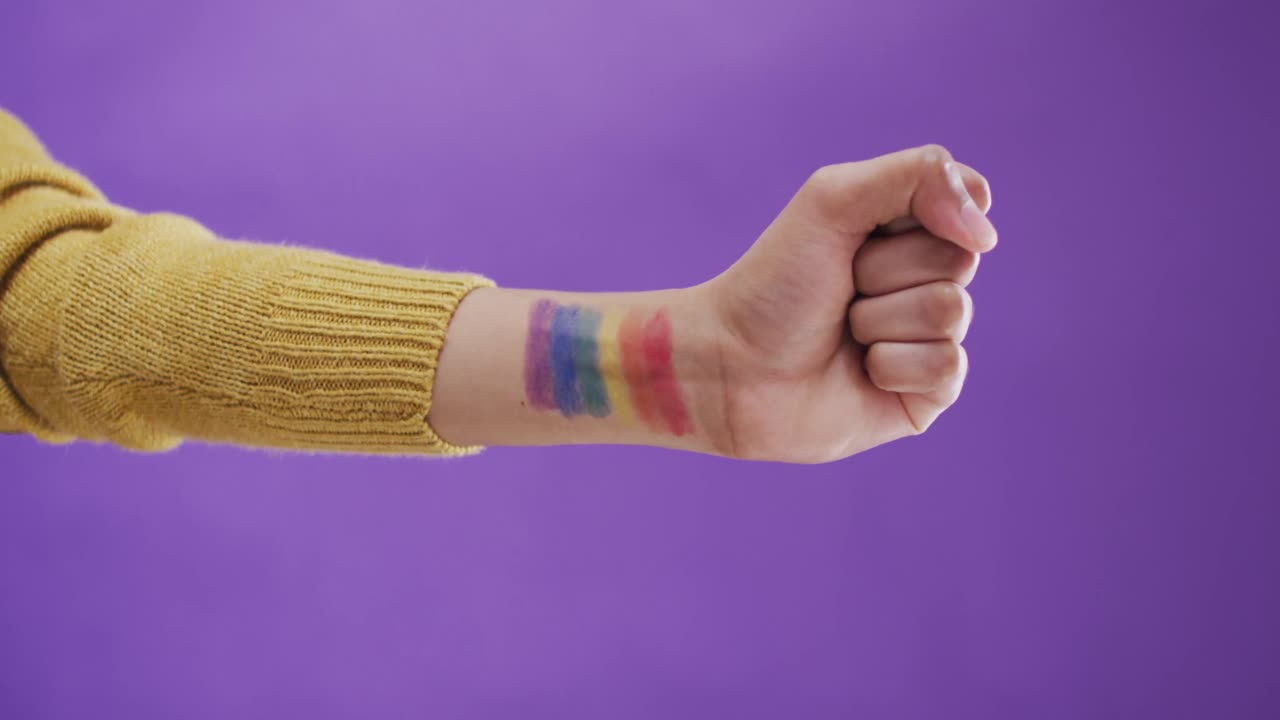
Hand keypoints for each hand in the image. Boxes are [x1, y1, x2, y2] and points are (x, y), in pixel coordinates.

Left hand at [698, 145, 996, 462]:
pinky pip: (947, 368)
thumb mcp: (833, 199)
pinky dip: (891, 366)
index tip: (862, 233)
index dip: (918, 217)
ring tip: (842, 332)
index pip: (965, 208)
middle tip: (841, 288)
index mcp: (909, 233)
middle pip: (959, 260)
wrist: (728, 366)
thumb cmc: (773, 284)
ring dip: (880, 320)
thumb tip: (987, 230)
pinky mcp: (926, 396)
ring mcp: (929, 341)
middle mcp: (926, 283)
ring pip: (950, 312)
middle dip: (885, 271)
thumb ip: (918, 175)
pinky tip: (859, 372)